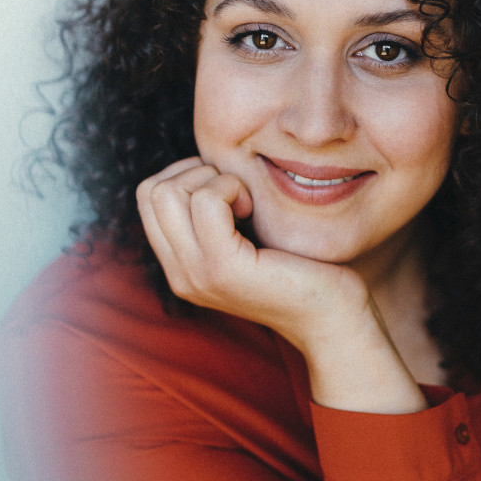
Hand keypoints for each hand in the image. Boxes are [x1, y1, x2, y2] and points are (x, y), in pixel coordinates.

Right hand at [136, 157, 369, 347]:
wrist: (333, 316)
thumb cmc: (302, 268)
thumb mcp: (245, 239)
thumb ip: (215, 215)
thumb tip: (204, 164)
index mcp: (180, 267)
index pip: (147, 197)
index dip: (187, 176)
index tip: (229, 193)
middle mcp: (180, 275)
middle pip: (151, 191)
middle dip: (196, 174)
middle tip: (239, 196)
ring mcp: (196, 275)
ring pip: (168, 192)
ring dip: (214, 181)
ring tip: (247, 205)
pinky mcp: (223, 269)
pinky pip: (205, 200)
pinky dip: (231, 188)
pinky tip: (255, 209)